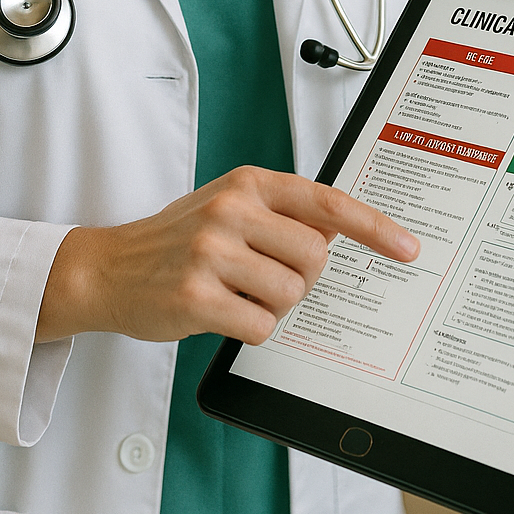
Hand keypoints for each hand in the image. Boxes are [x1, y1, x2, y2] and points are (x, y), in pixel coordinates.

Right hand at [35, 166, 419, 344]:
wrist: (107, 267)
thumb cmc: (176, 239)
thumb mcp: (229, 205)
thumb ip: (282, 212)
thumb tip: (342, 231)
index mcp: (247, 183)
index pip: (327, 203)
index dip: (374, 227)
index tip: (407, 248)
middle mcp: (231, 211)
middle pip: (315, 259)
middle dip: (301, 279)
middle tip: (264, 277)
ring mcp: (211, 253)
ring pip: (291, 295)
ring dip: (272, 306)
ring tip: (235, 292)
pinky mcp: (196, 297)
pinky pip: (260, 326)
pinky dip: (250, 329)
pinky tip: (221, 313)